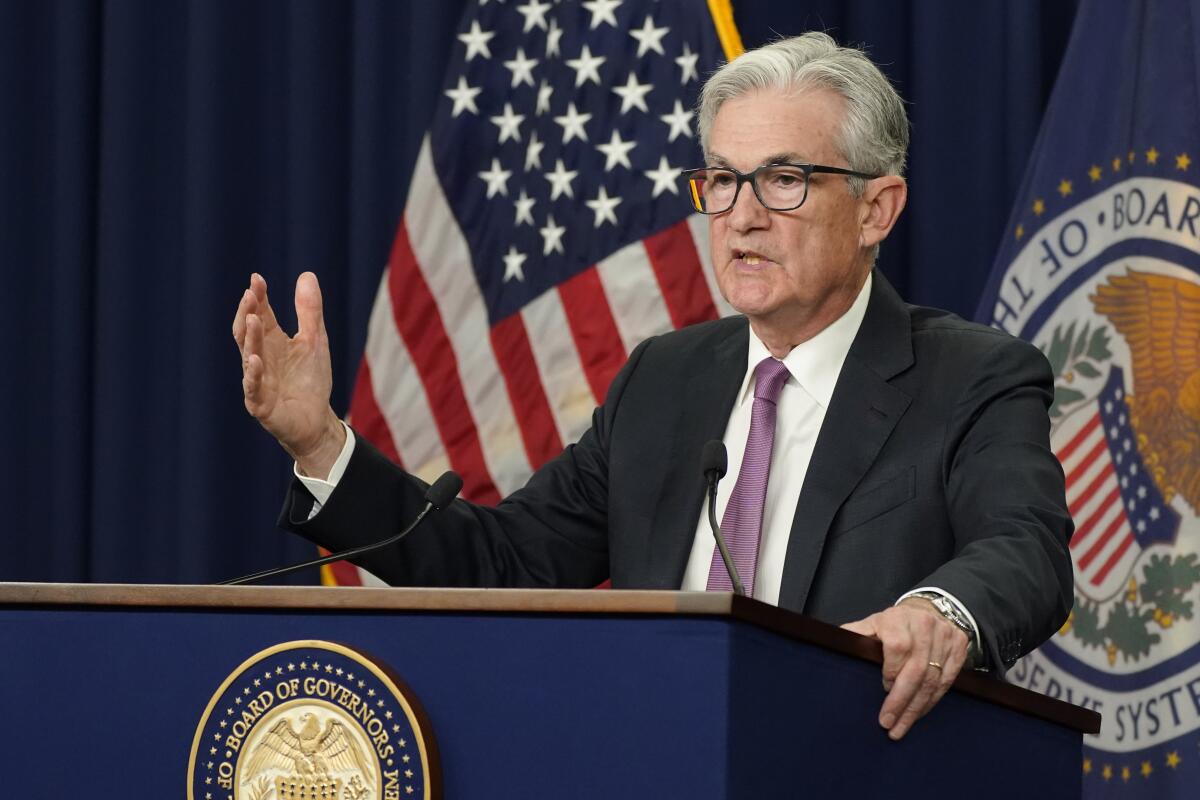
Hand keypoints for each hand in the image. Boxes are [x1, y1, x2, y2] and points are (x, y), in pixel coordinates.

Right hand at [232, 272, 344, 477]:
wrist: (316, 421)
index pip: (261, 315)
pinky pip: (253, 387)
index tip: (257, 279)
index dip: (258, 298)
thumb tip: (307, 275)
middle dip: (248, 313)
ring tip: (253, 318)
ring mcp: (258, 380)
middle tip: (250, 293)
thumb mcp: (315, 340)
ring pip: (249, 356)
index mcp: (271, 342)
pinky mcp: (261, 403)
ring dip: (250, 337)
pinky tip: (255, 359)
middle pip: (248, 332)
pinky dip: (254, 374)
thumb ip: (309, 311)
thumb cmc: (310, 381)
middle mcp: (260, 358)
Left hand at [841, 599, 968, 740]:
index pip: (898, 647)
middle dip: (902, 701)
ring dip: (917, 707)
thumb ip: (854, 635)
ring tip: (902, 726)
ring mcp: (944, 636)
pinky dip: (933, 700)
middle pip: (917, 669)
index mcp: (897, 619)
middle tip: (888, 723)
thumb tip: (831, 646)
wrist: (925, 610)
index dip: (892, 671)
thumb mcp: (871, 624)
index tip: (883, 687)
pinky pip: (947, 680)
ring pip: (933, 679)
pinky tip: (920, 712)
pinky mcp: (959, 647)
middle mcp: (924, 625)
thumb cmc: (892, 624)